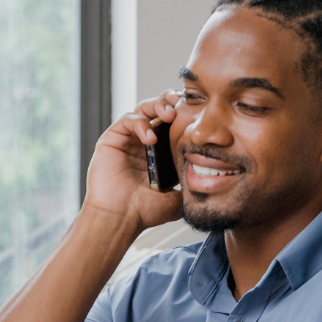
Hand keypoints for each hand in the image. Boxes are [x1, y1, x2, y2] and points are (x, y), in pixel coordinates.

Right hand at [82, 90, 184, 231]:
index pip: (172, 124)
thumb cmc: (144, 211)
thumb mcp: (177, 197)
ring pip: (143, 109)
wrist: (120, 219)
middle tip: (181, 106)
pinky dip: (140, 124)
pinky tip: (150, 138)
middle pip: (158, 110)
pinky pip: (127, 120)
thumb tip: (210, 179)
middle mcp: (143, 143)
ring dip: (158, 106)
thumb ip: (190, 185)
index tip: (197, 112)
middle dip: (170, 103)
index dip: (183, 114)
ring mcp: (127, 140)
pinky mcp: (111, 140)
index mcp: (159, 152)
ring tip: (169, 114)